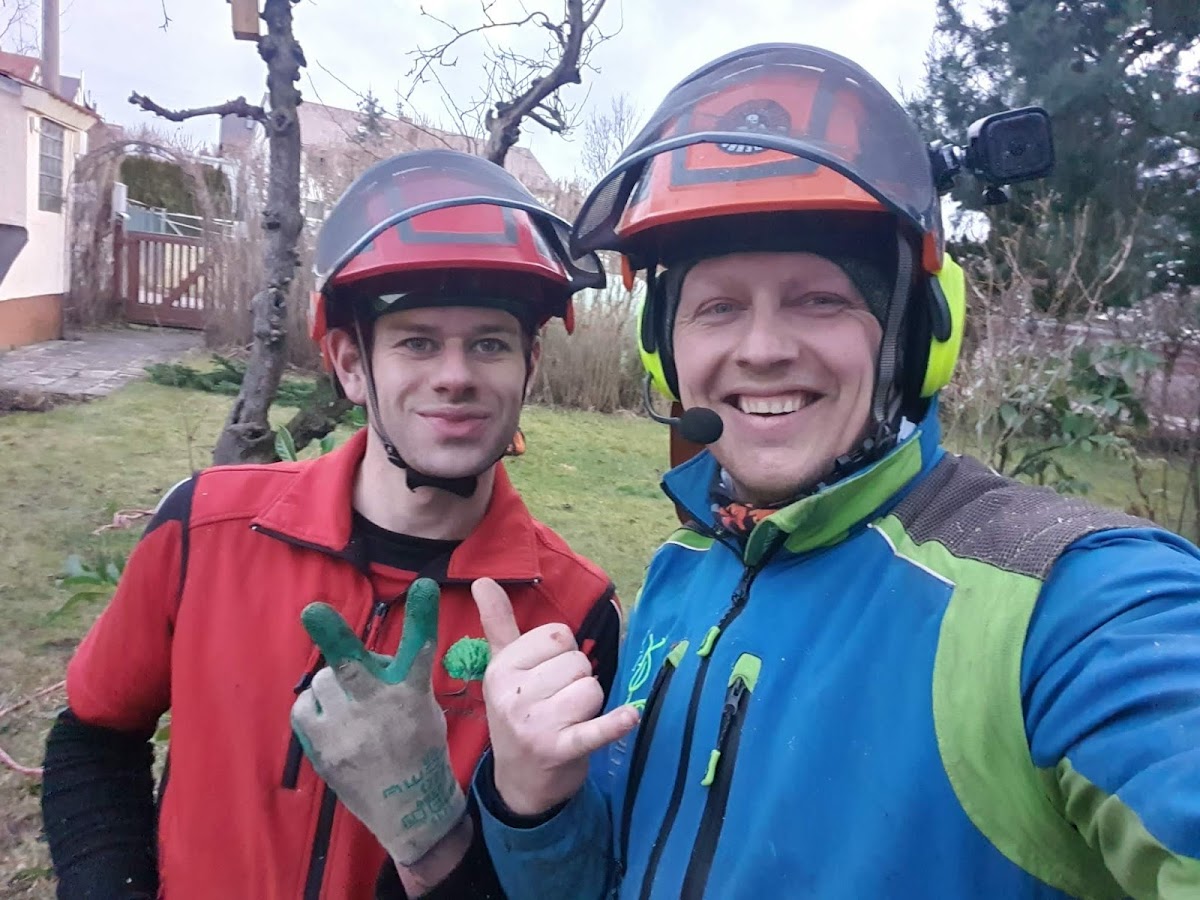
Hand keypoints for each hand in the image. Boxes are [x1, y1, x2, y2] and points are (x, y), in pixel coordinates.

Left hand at [290, 578, 466, 866]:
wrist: (409, 808)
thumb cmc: (420, 749)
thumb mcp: (424, 708)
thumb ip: (397, 680)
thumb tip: (365, 658)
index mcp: (411, 693)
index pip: (419, 648)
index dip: (421, 617)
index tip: (422, 586)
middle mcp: (378, 707)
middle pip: (351, 664)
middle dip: (331, 635)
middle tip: (312, 612)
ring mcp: (346, 730)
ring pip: (323, 680)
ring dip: (332, 685)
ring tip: (347, 705)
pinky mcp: (322, 749)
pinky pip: (304, 707)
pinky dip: (315, 708)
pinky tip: (331, 721)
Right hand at [472, 577, 638, 816]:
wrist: (519, 782)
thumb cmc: (518, 714)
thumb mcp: (503, 669)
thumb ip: (498, 623)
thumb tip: (482, 579)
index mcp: (500, 669)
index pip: (556, 635)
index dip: (561, 653)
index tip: (545, 676)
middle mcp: (513, 695)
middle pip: (577, 661)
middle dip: (576, 679)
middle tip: (556, 702)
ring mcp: (536, 725)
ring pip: (591, 688)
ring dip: (590, 704)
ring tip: (568, 720)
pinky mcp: (561, 751)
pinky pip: (595, 730)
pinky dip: (614, 724)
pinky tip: (630, 717)